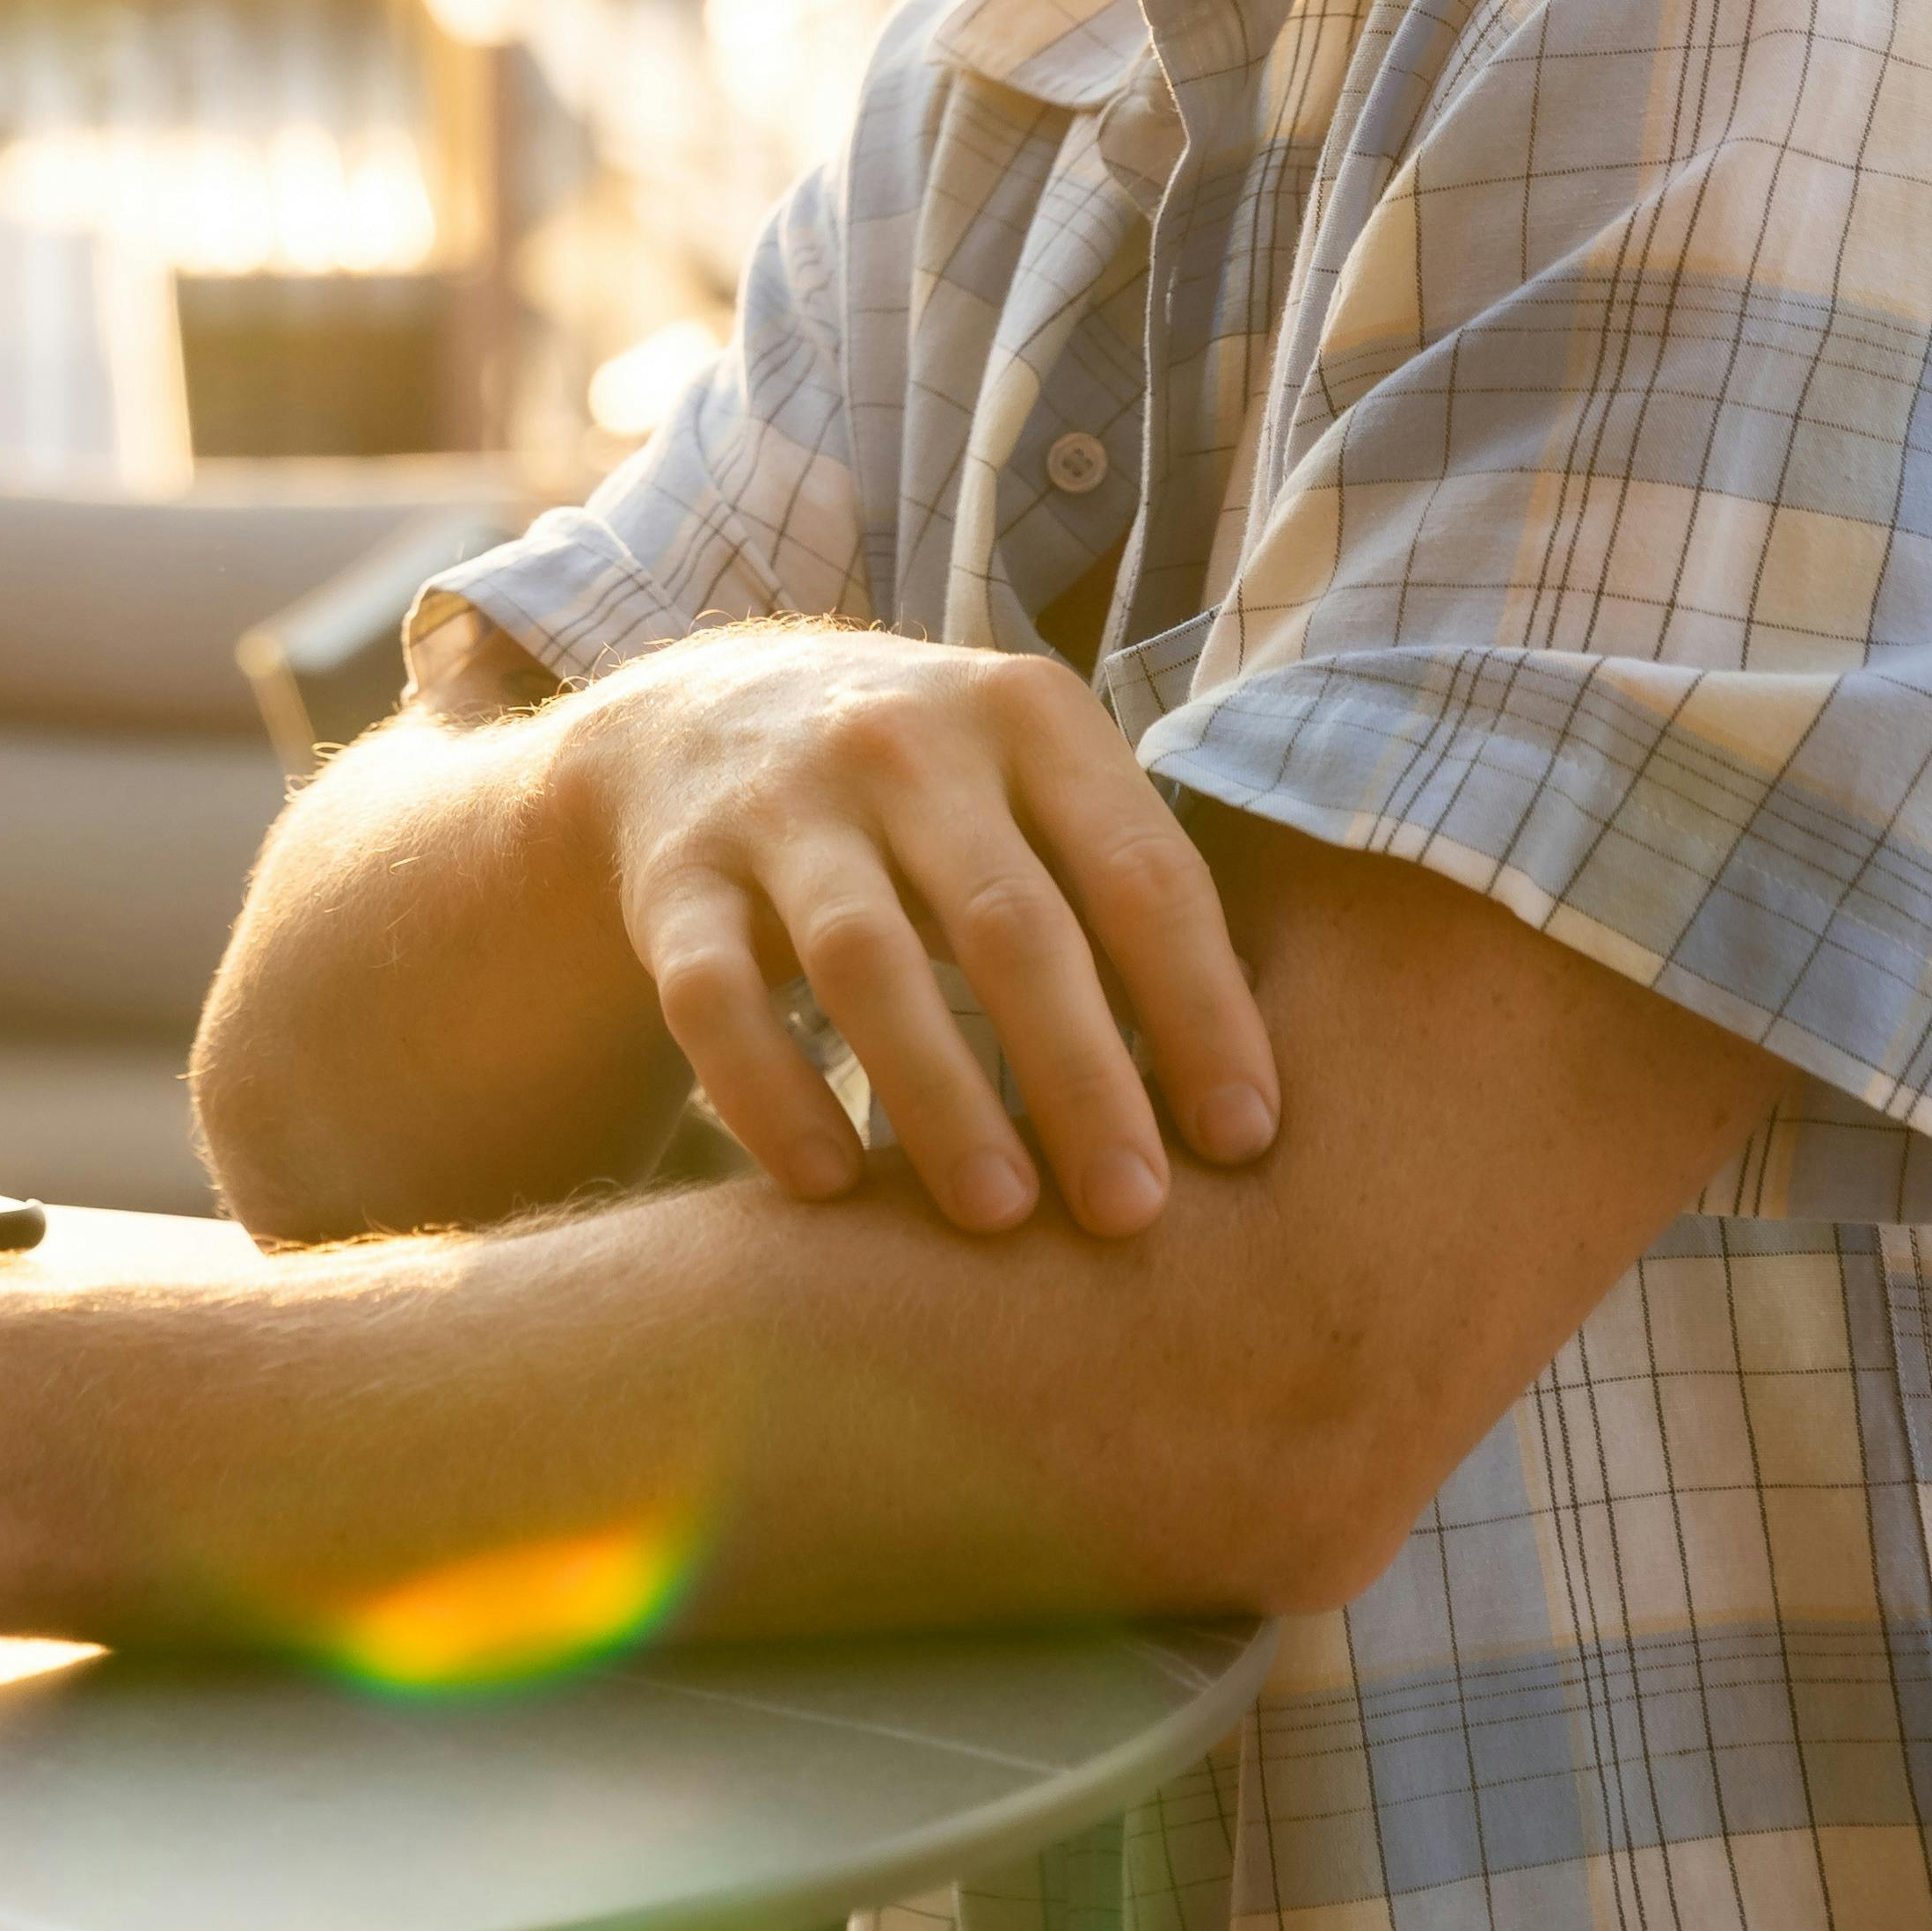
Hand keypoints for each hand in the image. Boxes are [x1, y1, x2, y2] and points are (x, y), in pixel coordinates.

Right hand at [556, 624, 1275, 1237]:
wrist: (697, 718)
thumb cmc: (935, 794)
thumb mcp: (1037, 781)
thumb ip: (1133, 890)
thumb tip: (1257, 1090)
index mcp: (1027, 713)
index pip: (1141, 872)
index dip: (1201, 1010)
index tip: (1246, 1142)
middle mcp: (901, 741)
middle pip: (1010, 924)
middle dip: (1082, 1076)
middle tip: (1135, 1212)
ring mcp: (777, 803)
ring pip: (863, 962)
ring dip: (940, 1097)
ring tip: (1003, 1217)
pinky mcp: (675, 876)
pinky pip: (716, 999)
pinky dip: (772, 1095)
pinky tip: (831, 1188)